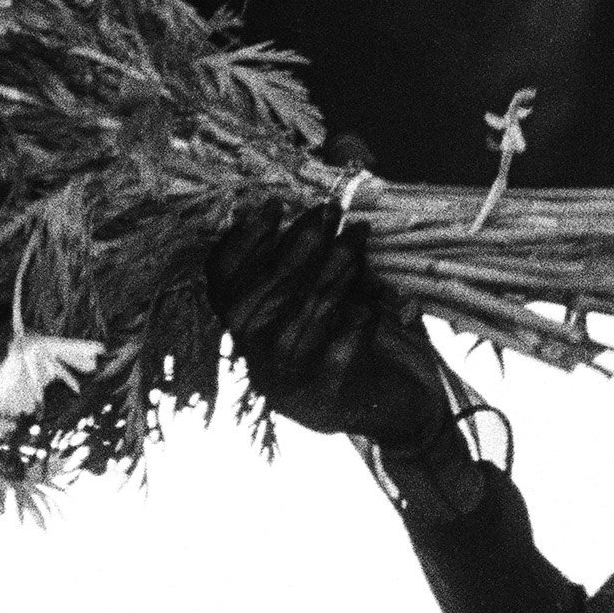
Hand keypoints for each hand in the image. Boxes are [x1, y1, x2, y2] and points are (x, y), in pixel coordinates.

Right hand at [210, 205, 460, 451]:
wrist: (390, 407)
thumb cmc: (353, 339)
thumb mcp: (322, 299)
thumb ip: (307, 263)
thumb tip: (312, 208)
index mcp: (245, 331)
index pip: (222, 282)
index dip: (243, 241)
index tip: (273, 204)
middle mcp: (256, 358)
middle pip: (264, 293)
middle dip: (299, 244)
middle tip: (331, 211)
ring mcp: (287, 382)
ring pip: (302, 315)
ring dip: (334, 270)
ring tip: (358, 238)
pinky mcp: (325, 398)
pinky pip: (340, 346)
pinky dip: (361, 315)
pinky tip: (378, 292)